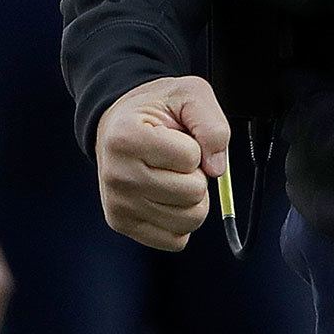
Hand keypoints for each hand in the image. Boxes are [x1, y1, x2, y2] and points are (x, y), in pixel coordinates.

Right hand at [95, 75, 229, 251]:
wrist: (117, 123)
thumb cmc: (156, 109)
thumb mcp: (189, 94)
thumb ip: (212, 124)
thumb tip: (216, 169)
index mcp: (127, 138)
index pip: (191, 157)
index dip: (195, 146)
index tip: (176, 137)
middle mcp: (117, 175)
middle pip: (193, 193)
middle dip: (197, 174)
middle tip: (176, 160)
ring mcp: (118, 204)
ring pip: (189, 220)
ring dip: (193, 199)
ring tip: (172, 176)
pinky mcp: (122, 224)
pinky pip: (175, 240)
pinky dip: (182, 221)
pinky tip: (167, 196)